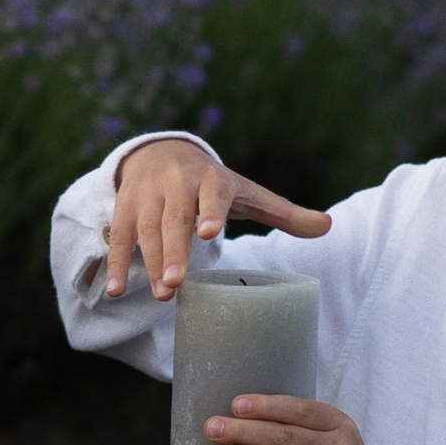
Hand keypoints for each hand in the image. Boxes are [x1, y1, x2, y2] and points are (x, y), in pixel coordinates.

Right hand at [103, 137, 330, 299]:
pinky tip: (116, 290)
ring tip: (162, 293)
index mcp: (211, 179)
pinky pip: (121, 237)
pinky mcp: (126, 207)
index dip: (210, 211)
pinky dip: (118, 263)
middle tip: (176, 283)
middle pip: (174, 218)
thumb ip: (284, 214)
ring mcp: (148, 195)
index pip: (212, 194)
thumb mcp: (248, 194)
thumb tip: (328, 227)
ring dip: (150, 262)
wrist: (161, 151)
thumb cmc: (214, 184)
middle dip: (174, 250)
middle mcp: (177, 184)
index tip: (210, 232)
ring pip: (147, 229)